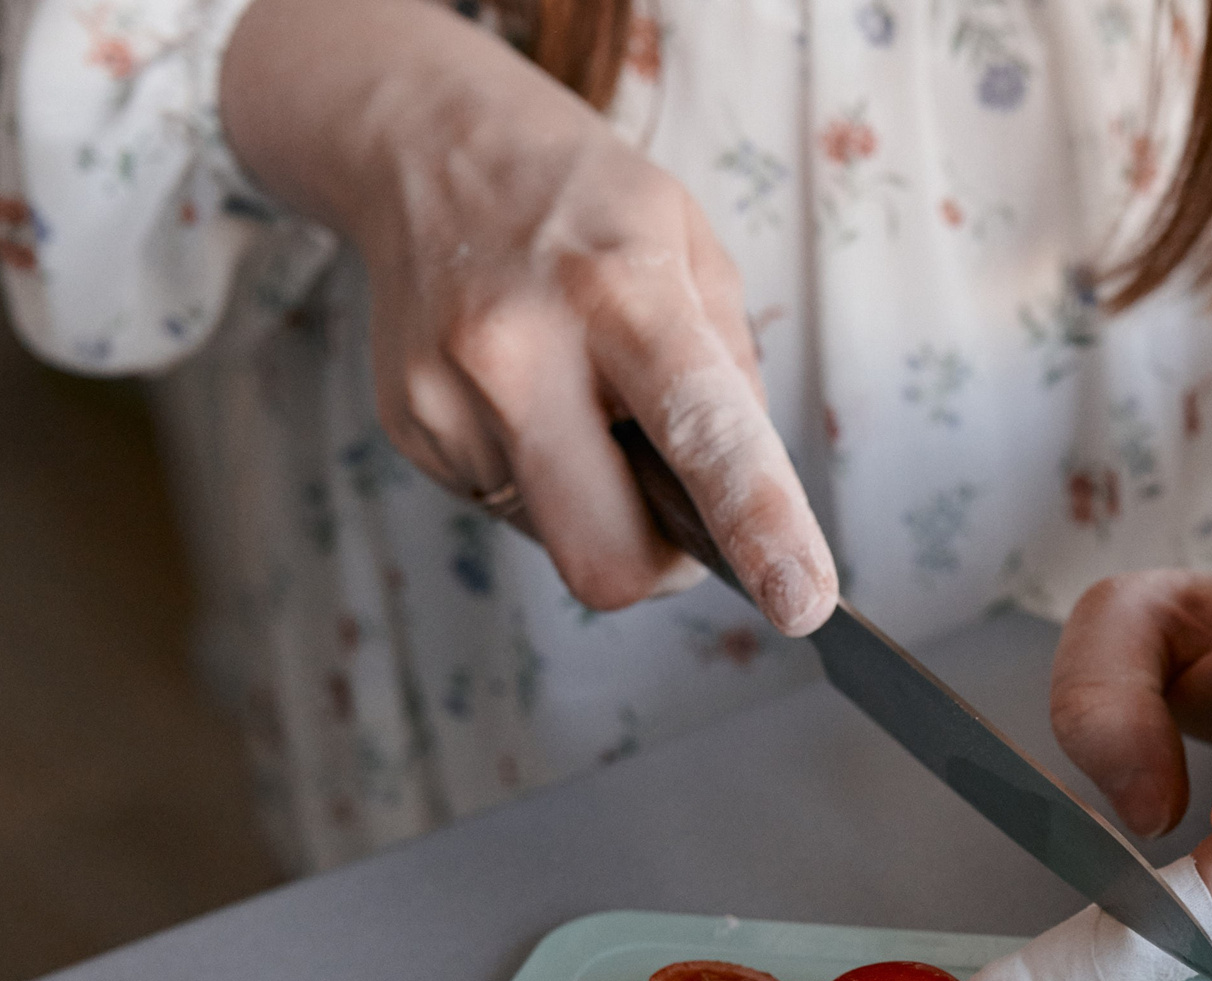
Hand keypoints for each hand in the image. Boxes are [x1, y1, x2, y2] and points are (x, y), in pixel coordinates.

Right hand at [219, 0, 835, 630]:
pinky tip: (530, 396)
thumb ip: (734, 383)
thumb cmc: (586, 205)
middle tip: (682, 516)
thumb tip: (748, 512)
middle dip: (661, 565)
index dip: (758, 528)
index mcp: (619, 293)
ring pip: (560, 543)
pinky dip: (544, 478)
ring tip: (582, 399)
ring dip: (596, 505)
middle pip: (607, 559)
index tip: (801, 602)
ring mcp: (448, 399)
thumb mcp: (695, 253)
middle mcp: (517, 351)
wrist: (427, 146)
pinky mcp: (411, 432)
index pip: (702, 435)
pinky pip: (510, 510)